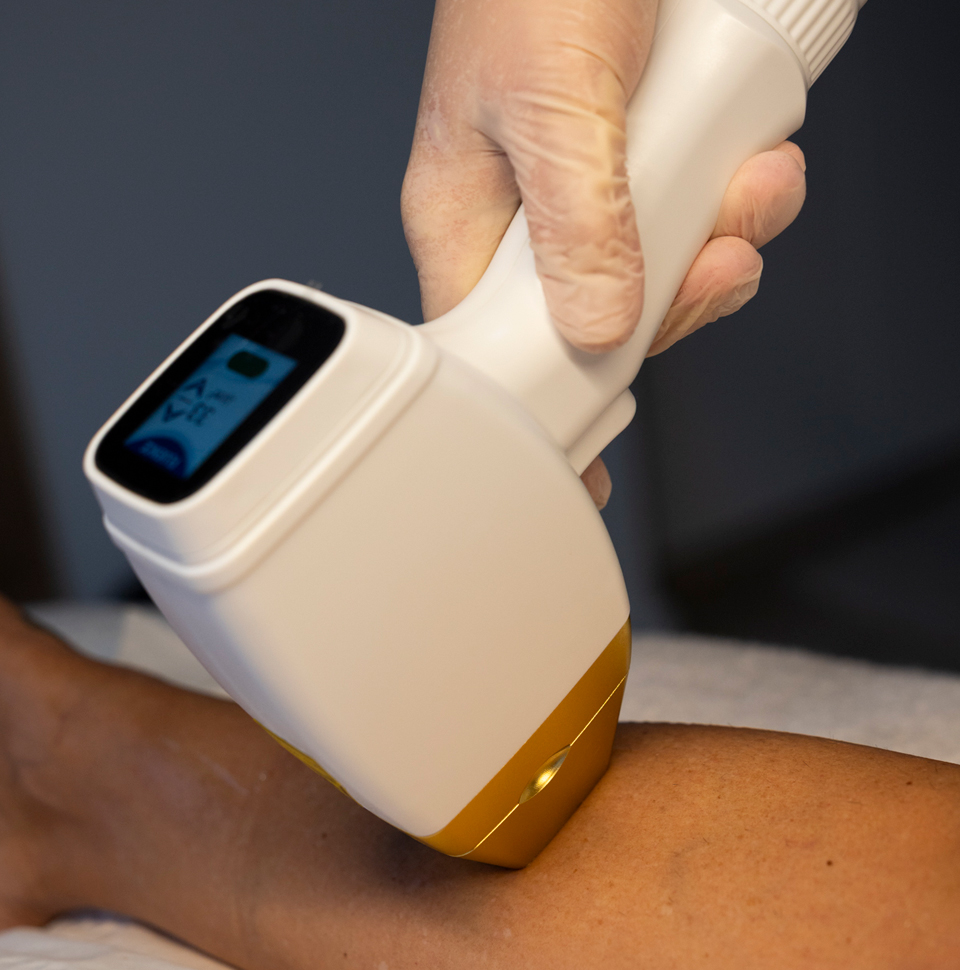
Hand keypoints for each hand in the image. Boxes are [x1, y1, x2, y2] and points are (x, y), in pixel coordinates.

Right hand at [401, 0, 806, 504]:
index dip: (548, 414)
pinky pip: (697, 223)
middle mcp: (528, 225)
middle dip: (672, 307)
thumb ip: (577, 223)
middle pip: (599, 326)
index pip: (495, 358)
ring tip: (742, 189)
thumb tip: (599, 326)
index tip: (589, 470)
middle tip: (706, 266)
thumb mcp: (552, 100)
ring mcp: (592, 202)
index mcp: (468, 223)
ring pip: (660, 278)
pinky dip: (743, 205)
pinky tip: (751, 167)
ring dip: (723, 246)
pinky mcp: (645, 169)